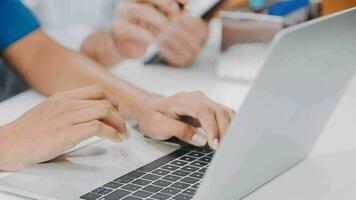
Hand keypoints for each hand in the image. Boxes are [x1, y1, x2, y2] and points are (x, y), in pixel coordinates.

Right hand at [0, 85, 126, 170]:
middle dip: (119, 114)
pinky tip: (115, 139)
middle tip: (122, 126)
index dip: (112, 100)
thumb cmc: (27, 132)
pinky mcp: (69, 133)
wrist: (8, 144)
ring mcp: (68, 117)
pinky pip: (99, 128)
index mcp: (63, 97)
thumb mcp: (49, 112)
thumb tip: (87, 115)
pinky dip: (112, 134)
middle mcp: (68, 104)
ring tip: (122, 135)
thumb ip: (68, 110)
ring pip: (106, 112)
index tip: (117, 111)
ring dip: (119, 125)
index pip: (97, 90)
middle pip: (106, 100)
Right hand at [81, 0, 207, 67]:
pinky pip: (132, 29)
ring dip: (158, 19)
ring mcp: (123, 13)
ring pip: (141, 10)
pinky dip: (146, 35)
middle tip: (176, 16)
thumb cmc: (145, 28)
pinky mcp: (119, 28)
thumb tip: (188, 9)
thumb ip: (171, 11)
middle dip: (167, 4)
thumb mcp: (160, 18)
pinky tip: (154, 40)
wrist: (126, 45)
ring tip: (167, 29)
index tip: (188, 3)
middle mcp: (131, 0)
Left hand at [138, 91, 234, 148]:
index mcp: (184, 100)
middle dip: (224, 131)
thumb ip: (180, 131)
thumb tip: (201, 139)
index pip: (205, 112)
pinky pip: (224, 116)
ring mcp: (205, 102)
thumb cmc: (153, 116)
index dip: (212, 128)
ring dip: (229, 129)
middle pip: (220, 111)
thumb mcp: (160, 126)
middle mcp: (198, 98)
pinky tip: (225, 140)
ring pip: (226, 112)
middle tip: (222, 150)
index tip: (213, 144)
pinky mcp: (209, 109)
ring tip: (225, 147)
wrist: (150, 109)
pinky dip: (228, 127)